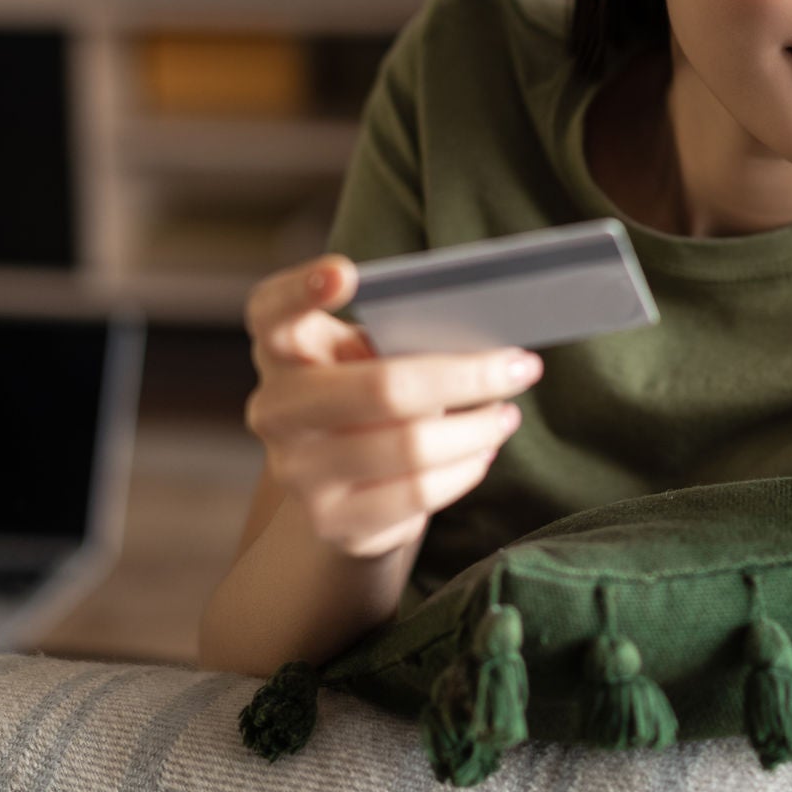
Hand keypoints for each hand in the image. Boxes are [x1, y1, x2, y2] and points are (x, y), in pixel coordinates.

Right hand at [243, 253, 541, 559]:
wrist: (341, 489)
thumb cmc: (366, 398)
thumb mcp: (367, 358)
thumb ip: (397, 339)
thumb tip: (479, 341)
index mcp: (282, 351)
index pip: (271, 311)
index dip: (302, 289)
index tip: (346, 271)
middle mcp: (277, 410)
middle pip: (381, 387)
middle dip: (466, 376)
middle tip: (520, 366)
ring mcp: (299, 471)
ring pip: (411, 445)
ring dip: (477, 428)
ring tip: (507, 415)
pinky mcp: (333, 520)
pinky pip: (418, 493)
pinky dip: (464, 468)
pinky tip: (482, 451)